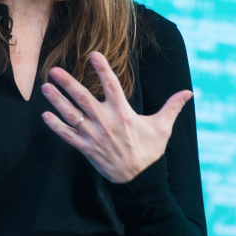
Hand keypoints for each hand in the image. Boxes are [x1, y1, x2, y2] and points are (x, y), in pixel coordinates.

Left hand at [40, 51, 192, 183]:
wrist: (140, 181)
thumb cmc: (150, 151)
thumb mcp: (163, 127)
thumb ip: (172, 107)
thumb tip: (189, 92)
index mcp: (124, 113)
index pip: (112, 85)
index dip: (102, 69)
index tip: (92, 54)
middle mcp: (106, 122)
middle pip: (84, 98)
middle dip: (68, 83)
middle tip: (54, 70)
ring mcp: (94, 136)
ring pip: (72, 115)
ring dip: (57, 101)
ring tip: (45, 87)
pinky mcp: (86, 149)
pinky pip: (68, 136)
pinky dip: (55, 126)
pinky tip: (45, 115)